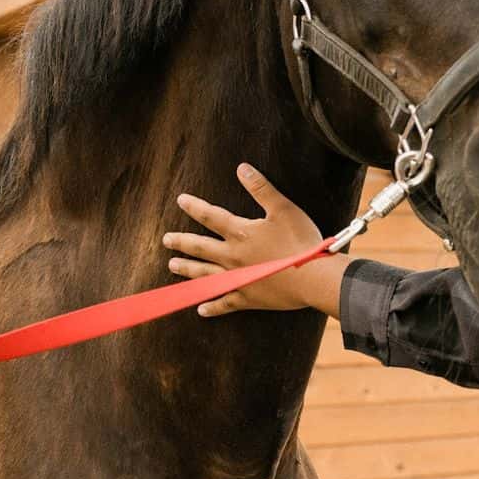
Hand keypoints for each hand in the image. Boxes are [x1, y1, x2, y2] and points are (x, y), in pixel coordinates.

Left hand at [164, 163, 340, 316]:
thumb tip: (242, 168)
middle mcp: (232, 257)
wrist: (312, 277)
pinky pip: (224, 303)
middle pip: (200, 247)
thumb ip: (261, 188)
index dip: (195, 207)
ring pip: (205, 274)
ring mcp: (237, 279)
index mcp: (240, 233)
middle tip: (166, 239)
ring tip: (172, 265)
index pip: (211, 216)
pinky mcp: (248, 298)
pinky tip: (201, 310)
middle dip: (182, 241)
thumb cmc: (300, 241)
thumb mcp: (283, 208)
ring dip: (187, 269)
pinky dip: (212, 307)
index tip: (180, 200)